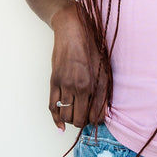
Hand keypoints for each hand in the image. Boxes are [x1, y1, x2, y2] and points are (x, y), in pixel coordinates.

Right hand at [48, 3, 108, 130]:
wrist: (72, 30)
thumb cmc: (91, 47)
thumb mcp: (104, 69)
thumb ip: (104, 91)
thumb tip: (104, 112)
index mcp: (95, 84)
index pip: (96, 117)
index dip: (97, 121)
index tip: (97, 118)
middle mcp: (80, 87)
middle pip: (80, 119)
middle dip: (83, 122)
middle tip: (86, 117)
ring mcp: (65, 85)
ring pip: (66, 116)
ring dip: (71, 120)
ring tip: (75, 115)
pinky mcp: (54, 81)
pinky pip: (52, 107)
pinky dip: (56, 120)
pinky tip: (60, 126)